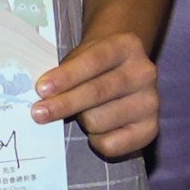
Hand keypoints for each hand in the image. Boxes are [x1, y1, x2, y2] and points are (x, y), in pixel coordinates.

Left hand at [32, 30, 158, 158]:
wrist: (125, 73)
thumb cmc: (94, 64)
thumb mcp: (82, 55)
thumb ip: (66, 72)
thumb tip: (43, 96)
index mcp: (126, 46)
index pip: (94, 61)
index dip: (67, 76)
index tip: (42, 89)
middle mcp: (144, 72)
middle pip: (97, 93)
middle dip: (63, 104)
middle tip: (39, 113)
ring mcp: (151, 102)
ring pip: (99, 120)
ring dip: (81, 120)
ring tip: (82, 112)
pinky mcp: (151, 129)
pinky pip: (111, 144)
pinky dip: (95, 140)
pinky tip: (97, 129)